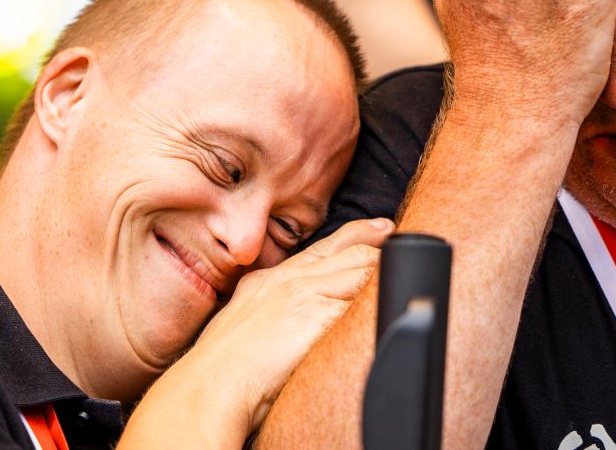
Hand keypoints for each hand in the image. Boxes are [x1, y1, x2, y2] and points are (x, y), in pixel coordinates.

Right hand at [180, 218, 392, 432]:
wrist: (210, 387)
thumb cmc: (222, 372)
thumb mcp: (244, 328)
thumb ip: (272, 316)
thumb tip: (293, 324)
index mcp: (267, 282)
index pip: (319, 250)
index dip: (352, 236)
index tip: (377, 228)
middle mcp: (287, 280)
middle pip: (345, 254)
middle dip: (375, 244)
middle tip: (397, 234)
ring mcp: (302, 293)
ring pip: (359, 269)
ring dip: (383, 269)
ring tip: (405, 265)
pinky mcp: (316, 312)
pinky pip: (360, 298)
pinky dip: (379, 296)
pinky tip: (394, 293)